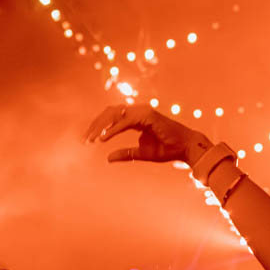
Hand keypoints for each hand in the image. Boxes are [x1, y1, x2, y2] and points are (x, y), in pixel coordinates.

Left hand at [84, 104, 212, 165]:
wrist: (185, 148)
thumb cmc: (167, 149)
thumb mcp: (141, 154)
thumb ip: (126, 154)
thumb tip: (108, 158)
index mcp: (136, 118)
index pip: (111, 117)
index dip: (98, 127)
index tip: (87, 140)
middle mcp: (137, 111)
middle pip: (109, 113)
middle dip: (95, 125)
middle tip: (84, 140)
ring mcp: (142, 111)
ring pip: (114, 114)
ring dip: (100, 126)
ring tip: (91, 139)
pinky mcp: (147, 116)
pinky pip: (125, 121)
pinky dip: (113, 129)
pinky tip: (103, 138)